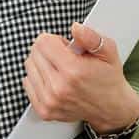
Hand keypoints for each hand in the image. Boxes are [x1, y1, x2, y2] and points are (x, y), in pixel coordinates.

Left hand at [22, 22, 138, 132]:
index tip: (66, 46)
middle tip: (65, 58)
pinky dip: (37, 78)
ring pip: (29, 67)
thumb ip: (91, 37)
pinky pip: (27, 83)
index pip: (43, 42)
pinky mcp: (44, 110)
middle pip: (34, 53)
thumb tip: (75, 28)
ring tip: (60, 69)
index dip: (55, 39)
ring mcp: (49, 101)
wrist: (110, 108)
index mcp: (73, 71)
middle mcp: (58, 88)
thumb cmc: (108, 79)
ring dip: (42, 63)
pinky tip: (53, 80)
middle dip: (48, 50)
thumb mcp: (108, 52)